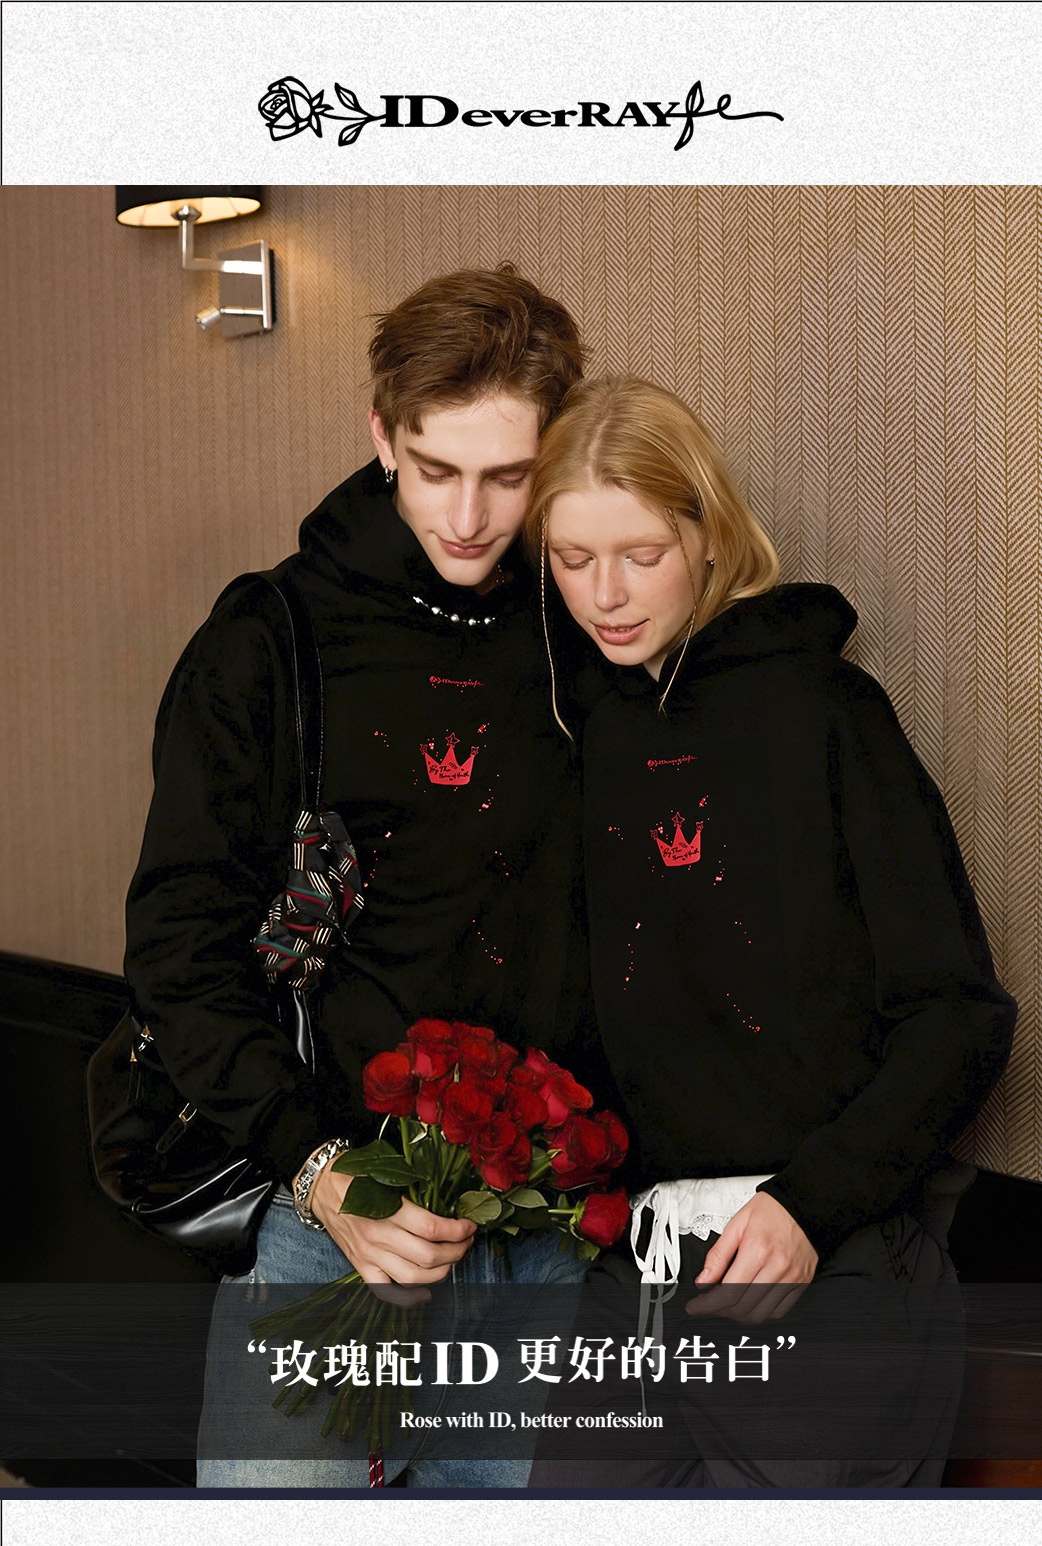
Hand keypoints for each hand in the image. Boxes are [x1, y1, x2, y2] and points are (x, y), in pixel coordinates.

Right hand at [308, 1163, 476, 1291]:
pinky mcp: (361, 1267)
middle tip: (467, 1241)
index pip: (432, 1228)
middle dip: (457, 1251)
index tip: (470, 1225)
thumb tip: (450, 1203)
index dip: (458, 1230)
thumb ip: (414, 1189)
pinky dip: (409, 1296)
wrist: (322, 1187)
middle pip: (428, 1256)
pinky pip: (387, 1292)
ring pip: (414, 1278)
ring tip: (453, 1259)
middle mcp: (379, 1236)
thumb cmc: (357, 1176)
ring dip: (442, 1272)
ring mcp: (369, 1255)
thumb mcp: (386, 1175)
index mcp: (387, 1210)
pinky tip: (426, 1290)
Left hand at [685, 1192, 817, 1323]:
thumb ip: (718, 1255)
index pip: (728, 1291)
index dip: (708, 1304)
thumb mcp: (736, 1224)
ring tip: (729, 1304)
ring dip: (740, 1315)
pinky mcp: (801, 1283)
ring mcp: (791, 1277)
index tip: (696, 1306)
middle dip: (721, 1310)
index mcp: (757, 1250)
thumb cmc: (771, 1211)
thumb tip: (703, 1280)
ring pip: (761, 1314)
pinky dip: (761, 1313)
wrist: (803, 1206)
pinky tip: (751, 1304)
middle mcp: (777, 1267)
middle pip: (743, 1307)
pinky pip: (779, 1311)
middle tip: (710, 1304)